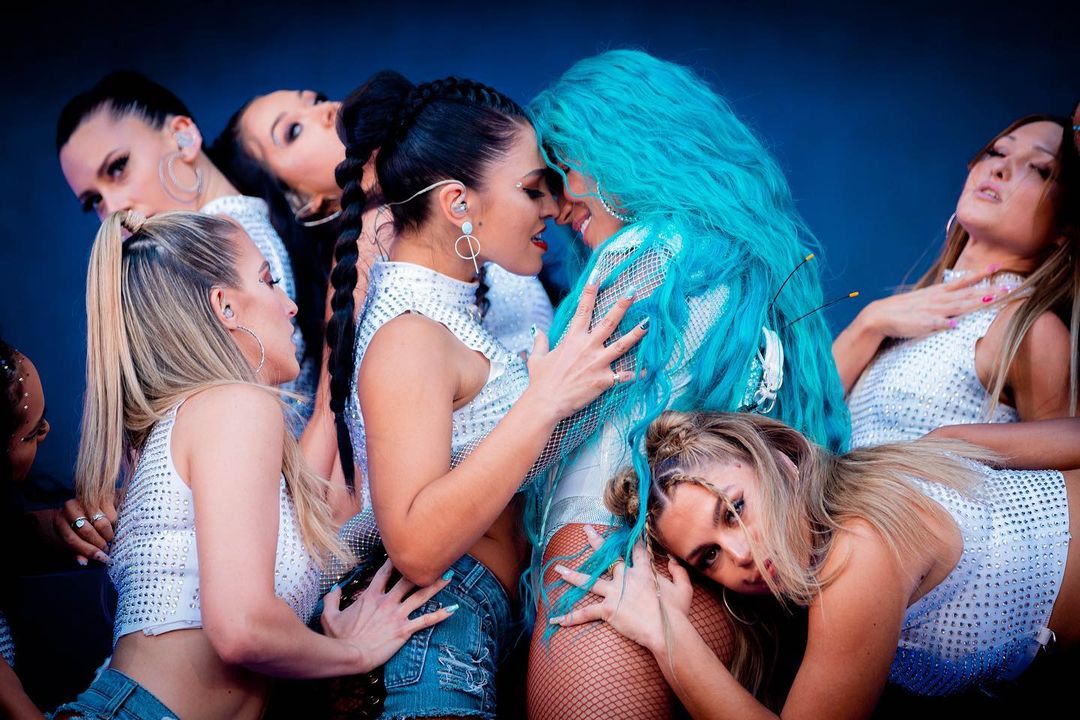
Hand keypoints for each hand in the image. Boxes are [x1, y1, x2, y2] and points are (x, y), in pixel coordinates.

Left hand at [53, 497, 115, 565]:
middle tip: (107, 548)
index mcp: (59, 521)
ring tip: (109, 538)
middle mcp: (70, 507)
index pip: (72, 540)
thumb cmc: (75, 527)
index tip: (102, 558)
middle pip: (87, 531)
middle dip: (99, 543)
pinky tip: (113, 526)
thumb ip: (77, 551)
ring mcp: (85, 499)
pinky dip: (114, 524)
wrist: (82, 505)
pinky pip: (112, 514)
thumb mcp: (72, 540)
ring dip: (108, 534)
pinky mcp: (101, 494)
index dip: (88, 551)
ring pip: (101, 523)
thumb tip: (83, 562)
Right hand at [321, 559, 454, 672]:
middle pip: (408, 579)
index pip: (384, 573)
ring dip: (436, 586)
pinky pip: (426, 620)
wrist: (350, 655)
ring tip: (449, 576)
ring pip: (421, 596)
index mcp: (370, 596)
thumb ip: (332, 599)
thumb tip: (334, 588)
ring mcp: (397, 615)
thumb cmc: (339, 637)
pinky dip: (440, 615)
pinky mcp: (404, 629)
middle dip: (422, 568)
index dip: (394, 560)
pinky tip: (453, 610)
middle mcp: (387, 601)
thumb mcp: (329, 616)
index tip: (403, 550)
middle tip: (436, 558)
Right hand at [525, 283, 646, 420]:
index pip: (583, 309)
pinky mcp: (603, 380)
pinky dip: (636, 374)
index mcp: (572, 339)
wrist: (545, 403)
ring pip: (622, 345)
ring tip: (649, 323)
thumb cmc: (540, 381)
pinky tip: (648, 370)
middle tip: (633, 291)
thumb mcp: (537, 358)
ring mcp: (597, 363)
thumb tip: (537, 330)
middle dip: (622, 305)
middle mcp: (587, 347)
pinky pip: (624, 376)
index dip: (591, 290)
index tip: (598, 274)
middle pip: (609, 321)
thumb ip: (540, 342)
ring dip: (637, 334)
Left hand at [549, 526, 691, 654]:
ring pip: (590, 580)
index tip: (628, 529)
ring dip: (573, 575)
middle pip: (609, 557)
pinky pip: (586, 612)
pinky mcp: (608, 609)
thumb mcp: (684, 589)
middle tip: (586, 530)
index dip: (633, 539)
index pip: (637, 550)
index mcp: (644, 571)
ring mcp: (615, 592)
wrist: (667, 629)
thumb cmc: (677, 611)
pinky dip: (572, 617)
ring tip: (559, 570)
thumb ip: (679, 572)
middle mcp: (626, 577)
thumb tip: (673, 559)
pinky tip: (557, 619)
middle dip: (596, 542)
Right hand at [860, 266, 1011, 339]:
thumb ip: (942, 300)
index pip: (963, 282)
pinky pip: (935, 324)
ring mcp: (931, 311)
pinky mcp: (922, 324)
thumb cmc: (903, 311)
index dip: (981, 274)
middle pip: (968, 294)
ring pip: (958, 306)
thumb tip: (959, 301)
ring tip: (994, 299)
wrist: (879, 316)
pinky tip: (955, 324)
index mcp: (938, 293)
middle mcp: (938, 299)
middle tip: (1009, 287)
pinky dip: (944, 323)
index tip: (999, 267)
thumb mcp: (924, 301)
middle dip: (989, 290)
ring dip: (975, 302)